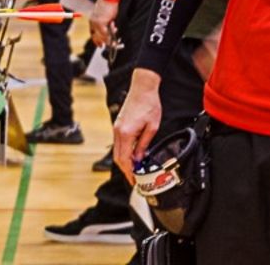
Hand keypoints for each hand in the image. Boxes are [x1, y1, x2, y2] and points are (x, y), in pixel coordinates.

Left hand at [89, 0, 118, 46]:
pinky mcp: (101, 23)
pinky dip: (110, 37)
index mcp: (92, 20)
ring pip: (102, 36)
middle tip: (111, 45)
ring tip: (116, 42)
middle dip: (103, 42)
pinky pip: (106, 34)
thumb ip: (106, 24)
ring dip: (109, 41)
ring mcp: (96, 23)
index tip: (101, 45)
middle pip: (96, 37)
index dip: (96, 40)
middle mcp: (92, 23)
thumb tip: (110, 30)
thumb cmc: (108, 5)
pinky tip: (114, 39)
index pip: (92, 33)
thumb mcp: (106, 16)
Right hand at [113, 69, 162, 184]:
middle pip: (118, 158)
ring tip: (134, 169)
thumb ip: (144, 145)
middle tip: (134, 179)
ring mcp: (116, 128)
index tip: (134, 181)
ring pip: (117, 151)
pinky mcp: (118, 125)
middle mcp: (118, 132)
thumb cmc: (149, 104)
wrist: (143, 88)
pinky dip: (124, 152)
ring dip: (124, 162)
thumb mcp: (152, 127)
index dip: (129, 172)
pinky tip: (132, 156)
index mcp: (126, 133)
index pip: (125, 159)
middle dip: (126, 170)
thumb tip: (139, 159)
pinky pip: (118, 144)